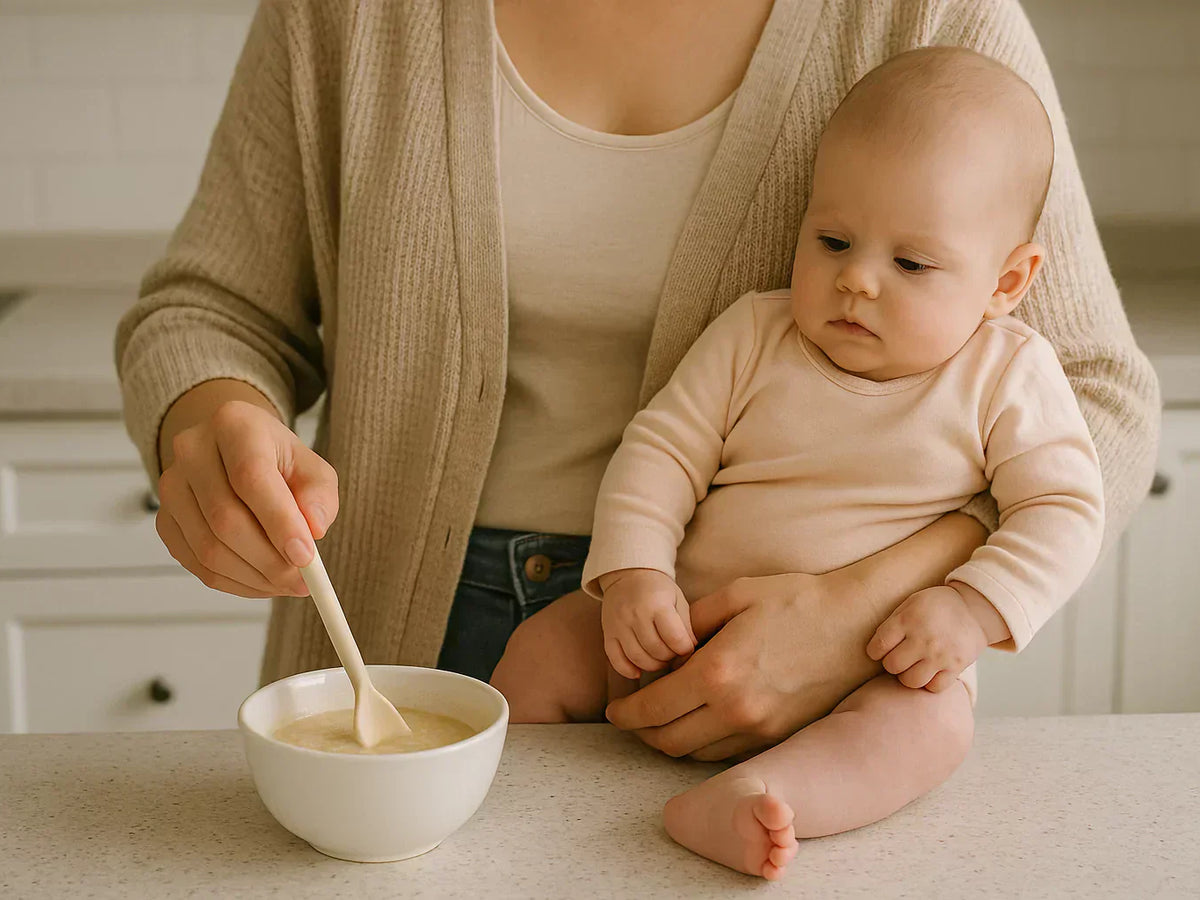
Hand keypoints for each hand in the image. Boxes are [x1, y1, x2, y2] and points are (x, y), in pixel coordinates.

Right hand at [155, 400, 337, 597]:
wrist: (235, 454)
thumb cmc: (278, 462)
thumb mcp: (311, 469)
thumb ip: (319, 497)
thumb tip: (314, 530)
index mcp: (233, 424)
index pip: (250, 477)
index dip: (279, 521)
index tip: (306, 556)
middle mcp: (192, 450)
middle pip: (225, 518)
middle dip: (269, 560)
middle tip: (303, 581)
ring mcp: (171, 486)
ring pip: (208, 548)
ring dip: (254, 577)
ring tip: (287, 582)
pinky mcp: (164, 520)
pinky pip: (196, 565)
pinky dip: (234, 582)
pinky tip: (261, 580)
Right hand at [599, 569, 695, 678]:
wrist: (628, 575)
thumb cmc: (658, 590)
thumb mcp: (677, 599)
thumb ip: (686, 624)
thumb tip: (690, 649)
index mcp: (657, 604)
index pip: (674, 638)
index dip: (684, 649)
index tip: (686, 648)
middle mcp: (636, 614)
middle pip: (656, 650)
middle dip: (669, 657)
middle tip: (672, 653)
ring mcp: (619, 624)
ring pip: (637, 658)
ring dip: (652, 665)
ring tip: (659, 659)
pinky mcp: (608, 633)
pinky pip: (615, 659)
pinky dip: (628, 670)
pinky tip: (638, 671)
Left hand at [604, 572, 883, 760]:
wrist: (857, 623)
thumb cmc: (796, 600)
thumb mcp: (736, 595)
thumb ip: (691, 622)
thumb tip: (665, 648)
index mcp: (718, 671)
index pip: (653, 708)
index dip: (626, 712)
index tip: (615, 708)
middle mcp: (736, 709)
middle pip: (668, 741)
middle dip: (641, 733)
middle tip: (631, 717)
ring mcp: (761, 728)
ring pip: (696, 753)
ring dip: (671, 741)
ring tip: (664, 719)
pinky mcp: (780, 737)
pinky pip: (727, 752)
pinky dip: (704, 743)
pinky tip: (701, 720)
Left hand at [866, 585, 988, 691]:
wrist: (974, 609)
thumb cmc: (935, 607)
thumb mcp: (910, 604)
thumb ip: (892, 624)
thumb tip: (875, 649)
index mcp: (908, 620)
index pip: (879, 646)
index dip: (875, 651)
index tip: (879, 650)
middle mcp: (923, 639)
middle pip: (892, 666)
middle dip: (891, 663)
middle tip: (899, 657)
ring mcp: (940, 654)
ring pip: (911, 681)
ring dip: (908, 676)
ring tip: (913, 666)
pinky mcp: (956, 666)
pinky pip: (934, 687)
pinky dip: (929, 683)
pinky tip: (930, 672)